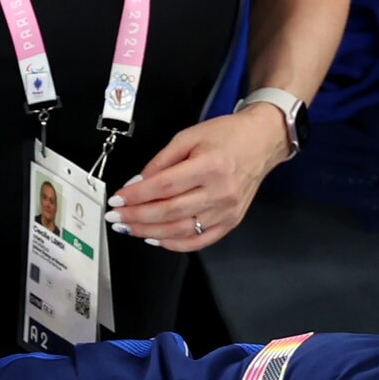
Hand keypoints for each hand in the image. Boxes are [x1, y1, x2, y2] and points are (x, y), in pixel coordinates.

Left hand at [102, 105, 292, 252]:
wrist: (262, 142)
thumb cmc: (226, 135)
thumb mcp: (188, 136)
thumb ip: (161, 161)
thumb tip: (136, 185)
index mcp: (210, 166)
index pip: (164, 186)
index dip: (136, 196)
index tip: (117, 198)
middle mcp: (221, 192)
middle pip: (170, 211)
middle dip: (137, 216)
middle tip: (116, 216)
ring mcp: (227, 210)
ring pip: (181, 230)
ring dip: (149, 232)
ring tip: (129, 227)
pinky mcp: (231, 222)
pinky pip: (199, 241)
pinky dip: (174, 244)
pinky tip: (154, 238)